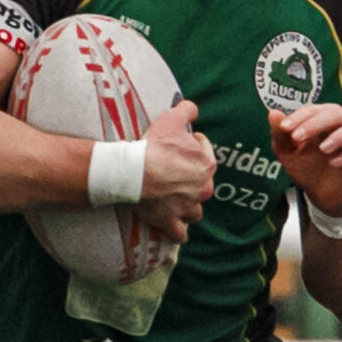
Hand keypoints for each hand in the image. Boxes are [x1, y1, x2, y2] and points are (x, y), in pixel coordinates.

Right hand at [136, 99, 213, 242]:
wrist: (134, 171)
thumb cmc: (153, 145)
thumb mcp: (171, 119)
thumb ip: (187, 109)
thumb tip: (192, 107)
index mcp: (207, 165)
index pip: (205, 153)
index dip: (192, 147)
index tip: (178, 146)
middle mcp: (203, 188)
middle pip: (202, 184)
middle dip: (192, 179)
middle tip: (174, 172)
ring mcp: (188, 207)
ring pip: (195, 210)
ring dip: (189, 207)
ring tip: (176, 201)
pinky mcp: (172, 221)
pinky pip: (180, 233)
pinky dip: (178, 231)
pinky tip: (175, 228)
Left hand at [270, 103, 341, 219]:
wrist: (324, 198)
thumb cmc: (307, 170)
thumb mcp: (288, 155)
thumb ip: (280, 135)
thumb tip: (273, 113)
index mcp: (325, 120)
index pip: (314, 110)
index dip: (300, 116)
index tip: (284, 128)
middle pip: (336, 113)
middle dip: (315, 123)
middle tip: (298, 137)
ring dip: (339, 135)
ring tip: (322, 149)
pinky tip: (334, 162)